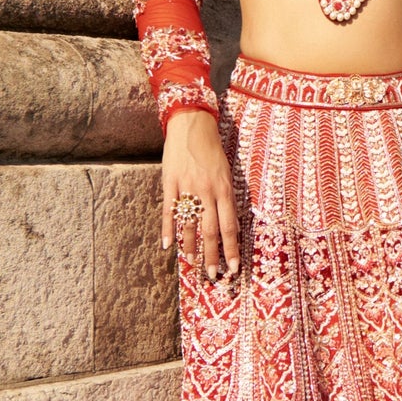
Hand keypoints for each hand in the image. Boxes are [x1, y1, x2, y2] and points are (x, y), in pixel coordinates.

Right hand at [162, 108, 239, 280]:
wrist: (191, 125)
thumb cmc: (212, 152)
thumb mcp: (227, 174)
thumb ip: (227, 200)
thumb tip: (230, 227)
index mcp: (224, 190)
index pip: (230, 227)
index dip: (232, 250)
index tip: (234, 268)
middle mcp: (207, 192)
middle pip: (211, 231)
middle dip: (212, 256)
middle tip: (212, 275)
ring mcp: (187, 188)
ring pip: (190, 224)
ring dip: (191, 247)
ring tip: (191, 264)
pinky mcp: (170, 183)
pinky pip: (169, 210)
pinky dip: (168, 229)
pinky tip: (167, 245)